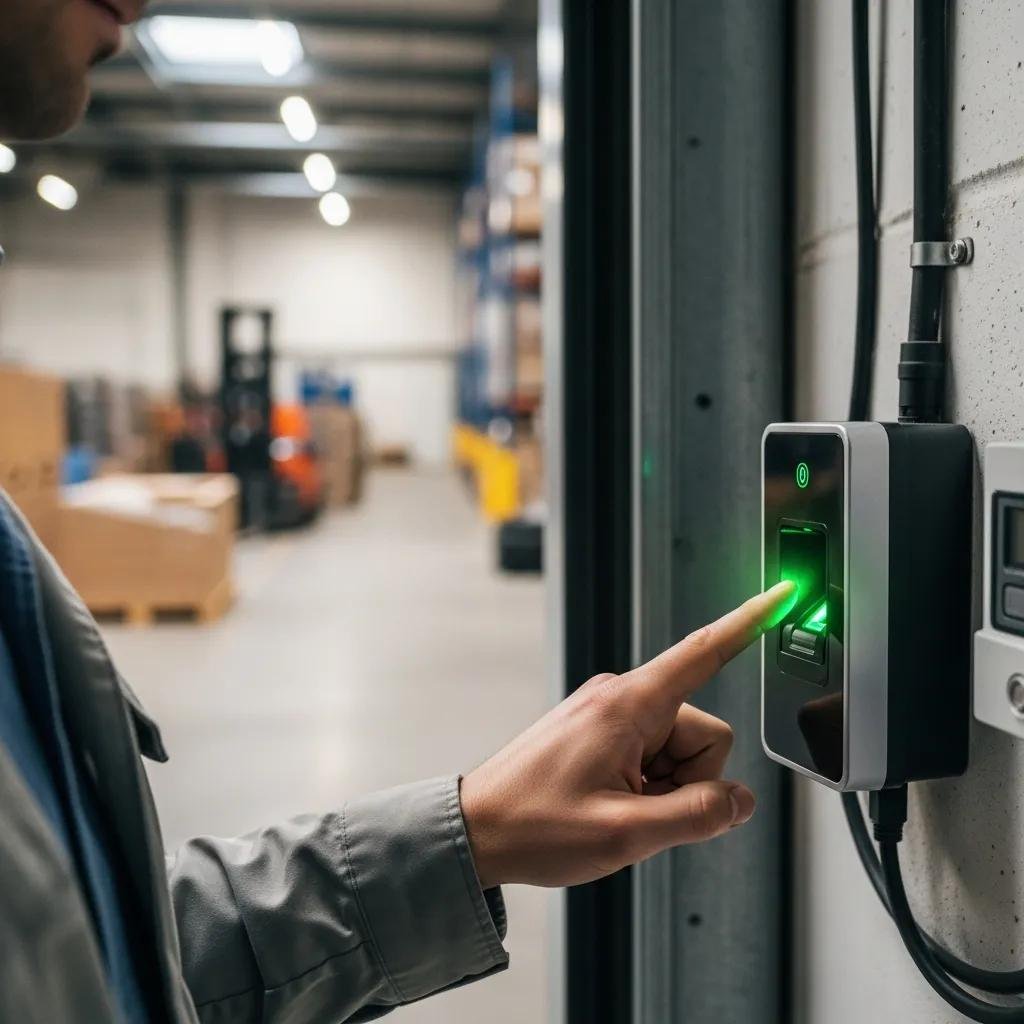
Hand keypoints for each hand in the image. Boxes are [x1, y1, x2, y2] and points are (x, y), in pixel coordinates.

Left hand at [460, 580, 795, 888]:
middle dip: (687, 780)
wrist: (479, 830)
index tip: (785, 593)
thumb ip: (695, 816)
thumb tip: (739, 801)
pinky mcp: (604, 729)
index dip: (750, 623)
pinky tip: (612, 802)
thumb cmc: (533, 824)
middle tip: (638, 810)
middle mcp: (621, 697)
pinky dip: (648, 785)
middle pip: (703, 734)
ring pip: (681, 749)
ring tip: (618, 807)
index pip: (704, 653)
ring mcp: (611, 712)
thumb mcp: (624, 833)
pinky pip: (655, 754)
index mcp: (627, 704)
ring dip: (665, 788)